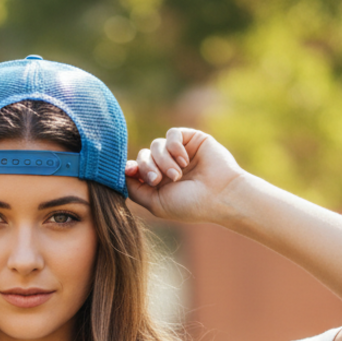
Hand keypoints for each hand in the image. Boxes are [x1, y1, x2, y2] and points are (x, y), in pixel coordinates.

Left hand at [124, 128, 246, 223]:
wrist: (220, 195)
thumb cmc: (190, 204)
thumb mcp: (156, 203)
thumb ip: (135, 190)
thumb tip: (121, 174)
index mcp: (158, 183)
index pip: (136, 169)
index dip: (130, 169)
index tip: (131, 171)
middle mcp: (167, 166)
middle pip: (143, 156)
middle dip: (147, 168)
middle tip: (158, 180)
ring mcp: (178, 152)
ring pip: (155, 145)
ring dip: (162, 161)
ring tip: (176, 175)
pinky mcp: (190, 139)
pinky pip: (171, 134)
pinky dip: (174, 147)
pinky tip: (184, 160)